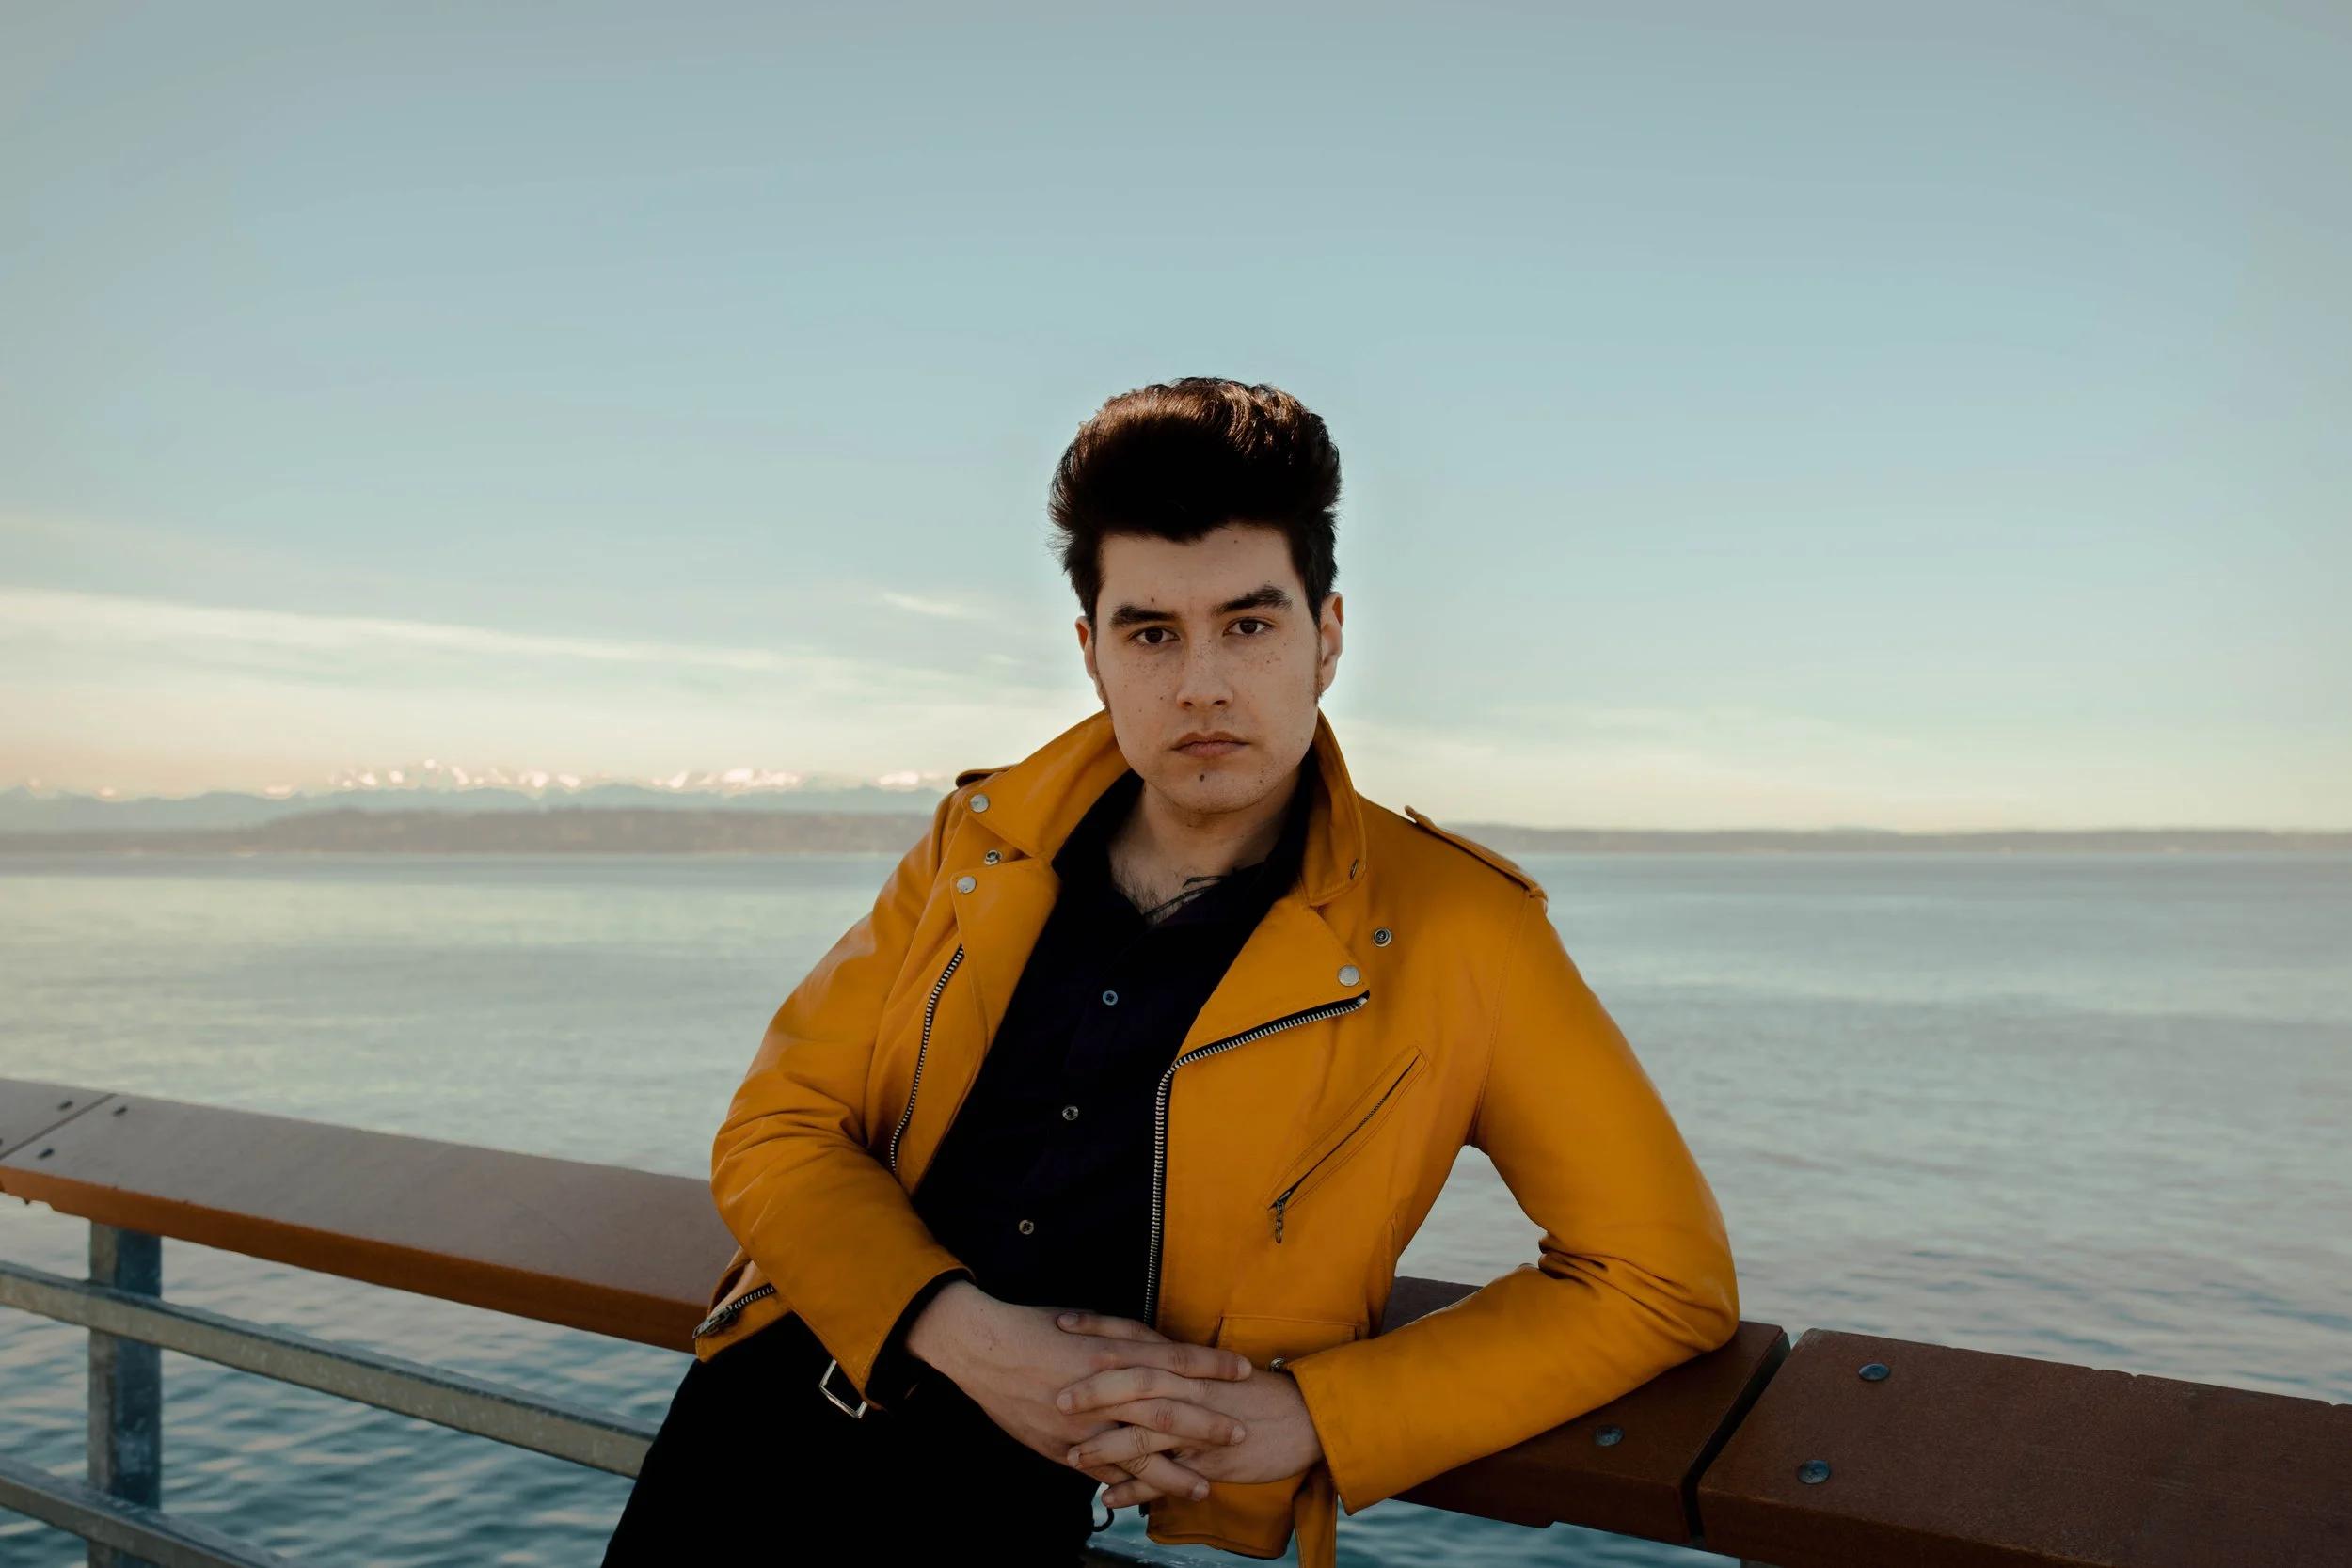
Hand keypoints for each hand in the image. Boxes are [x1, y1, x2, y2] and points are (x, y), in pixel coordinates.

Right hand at [904, 1283, 1253, 1501]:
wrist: (984, 1350)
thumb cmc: (1038, 1327)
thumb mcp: (1089, 1322)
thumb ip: (1129, 1340)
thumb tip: (1166, 1353)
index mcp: (1112, 1352)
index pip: (1174, 1360)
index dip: (1212, 1366)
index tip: (1244, 1371)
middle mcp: (1102, 1390)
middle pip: (1166, 1412)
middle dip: (1206, 1427)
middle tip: (1239, 1434)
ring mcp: (1083, 1425)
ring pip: (1137, 1455)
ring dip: (1174, 1474)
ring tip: (1204, 1487)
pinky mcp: (1062, 1448)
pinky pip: (1103, 1473)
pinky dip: (1129, 1488)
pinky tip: (1152, 1498)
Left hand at [1054, 1310, 1325, 1508]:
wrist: (1306, 1417)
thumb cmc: (1256, 1392)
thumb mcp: (1211, 1373)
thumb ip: (1173, 1369)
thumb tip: (1133, 1364)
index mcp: (1187, 1363)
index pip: (1137, 1338)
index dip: (1100, 1330)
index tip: (1063, 1324)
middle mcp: (1190, 1387)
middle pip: (1137, 1382)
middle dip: (1096, 1389)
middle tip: (1058, 1396)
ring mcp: (1201, 1424)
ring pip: (1147, 1433)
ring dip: (1107, 1446)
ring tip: (1071, 1456)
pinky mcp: (1211, 1459)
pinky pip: (1168, 1477)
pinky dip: (1137, 1489)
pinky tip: (1108, 1498)